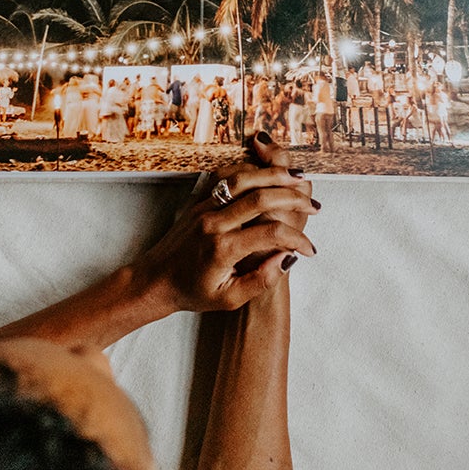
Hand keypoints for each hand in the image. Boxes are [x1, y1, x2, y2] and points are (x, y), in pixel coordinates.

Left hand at [132, 161, 317, 311]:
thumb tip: (287, 258)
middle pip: (260, 197)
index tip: (309, 249)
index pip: (271, 234)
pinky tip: (266, 173)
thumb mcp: (228, 299)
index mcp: (222, 250)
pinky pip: (225, 175)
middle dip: (293, 198)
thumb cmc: (192, 292)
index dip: (297, 240)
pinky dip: (249, 169)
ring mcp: (203, 208)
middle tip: (313, 206)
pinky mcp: (198, 200)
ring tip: (297, 179)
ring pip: (242, 178)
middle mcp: (213, 224)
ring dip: (273, 175)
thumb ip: (260, 281)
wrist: (155, 280)